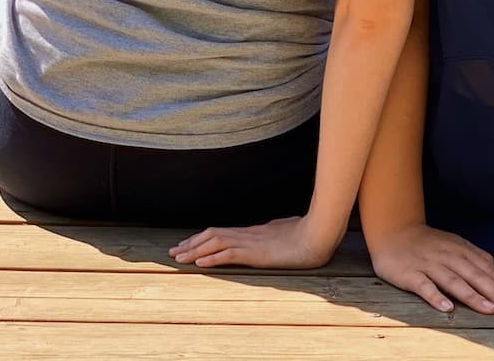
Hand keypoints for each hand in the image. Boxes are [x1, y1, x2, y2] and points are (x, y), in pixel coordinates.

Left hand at [169, 214, 338, 269]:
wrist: (319, 233)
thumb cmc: (309, 233)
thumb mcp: (288, 233)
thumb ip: (276, 233)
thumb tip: (274, 233)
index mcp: (256, 231)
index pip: (223, 232)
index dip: (203, 238)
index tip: (188, 244)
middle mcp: (250, 234)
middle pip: (213, 234)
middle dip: (192, 242)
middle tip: (174, 251)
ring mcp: (252, 242)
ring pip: (216, 242)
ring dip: (195, 250)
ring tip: (179, 258)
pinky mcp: (257, 253)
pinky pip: (230, 254)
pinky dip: (213, 257)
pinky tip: (200, 262)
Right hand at [369, 223, 493, 315]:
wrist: (393, 231)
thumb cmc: (427, 242)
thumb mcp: (454, 243)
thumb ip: (474, 255)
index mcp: (461, 250)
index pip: (487, 269)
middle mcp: (449, 256)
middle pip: (476, 276)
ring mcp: (430, 265)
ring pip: (454, 281)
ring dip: (473, 296)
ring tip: (489, 309)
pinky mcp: (411, 274)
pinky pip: (425, 286)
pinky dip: (436, 296)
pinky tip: (447, 308)